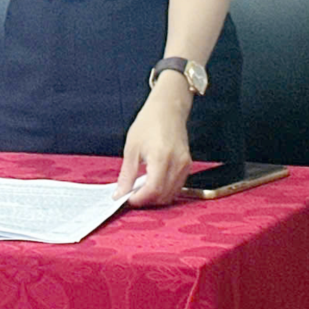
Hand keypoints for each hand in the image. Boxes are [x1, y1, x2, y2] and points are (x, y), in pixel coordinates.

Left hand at [115, 82, 192, 206]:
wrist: (167, 108)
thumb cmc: (148, 123)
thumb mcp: (132, 148)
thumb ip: (127, 175)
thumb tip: (120, 194)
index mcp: (161, 158)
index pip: (153, 190)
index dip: (139, 199)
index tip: (127, 199)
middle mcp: (177, 163)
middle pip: (163, 195)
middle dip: (146, 200)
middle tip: (131, 195)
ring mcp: (185, 165)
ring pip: (171, 194)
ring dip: (155, 197)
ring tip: (140, 189)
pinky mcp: (187, 165)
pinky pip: (177, 186)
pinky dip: (164, 190)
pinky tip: (152, 183)